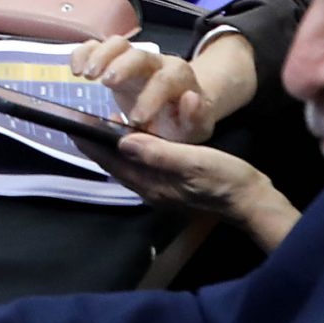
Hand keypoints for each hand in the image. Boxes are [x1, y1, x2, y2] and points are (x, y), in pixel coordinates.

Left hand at [70, 133, 299, 249]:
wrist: (250, 200)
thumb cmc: (223, 178)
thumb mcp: (192, 161)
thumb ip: (157, 152)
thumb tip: (122, 141)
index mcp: (151, 184)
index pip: (112, 162)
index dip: (92, 144)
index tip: (73, 126)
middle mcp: (150, 190)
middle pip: (115, 166)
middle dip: (96, 146)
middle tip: (81, 122)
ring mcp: (160, 190)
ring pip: (127, 167)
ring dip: (112, 149)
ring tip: (100, 127)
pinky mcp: (171, 186)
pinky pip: (141, 168)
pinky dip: (131, 153)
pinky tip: (133, 140)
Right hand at [71, 36, 214, 141]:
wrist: (176, 106)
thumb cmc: (183, 120)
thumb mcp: (196, 128)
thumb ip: (195, 117)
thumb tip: (190, 99)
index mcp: (178, 78)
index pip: (165, 80)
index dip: (150, 97)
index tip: (136, 120)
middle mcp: (156, 62)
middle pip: (139, 55)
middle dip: (121, 66)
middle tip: (105, 83)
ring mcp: (133, 59)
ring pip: (117, 44)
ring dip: (100, 55)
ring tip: (85, 75)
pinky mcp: (113, 60)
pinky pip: (97, 46)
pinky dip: (83, 53)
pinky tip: (74, 69)